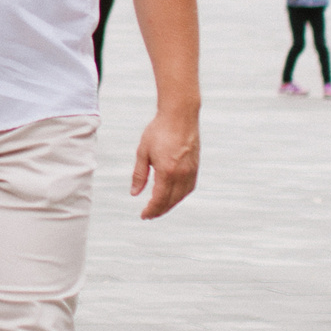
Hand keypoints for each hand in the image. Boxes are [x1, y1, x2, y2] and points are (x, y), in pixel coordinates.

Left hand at [130, 105, 199, 219]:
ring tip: (159, 208)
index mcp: (166, 171)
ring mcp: (191, 171)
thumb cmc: (159, 131)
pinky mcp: (196, 166)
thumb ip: (139, 175)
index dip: (151, 210)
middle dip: (160, 211)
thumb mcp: (142, 152)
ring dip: (170, 205)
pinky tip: (173, 196)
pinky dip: (180, 195)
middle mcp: (181, 174)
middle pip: (171, 201)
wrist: (180, 115)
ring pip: (181, 196)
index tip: (143, 215)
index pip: (159, 199)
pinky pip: (189, 188)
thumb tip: (134, 193)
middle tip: (149, 215)